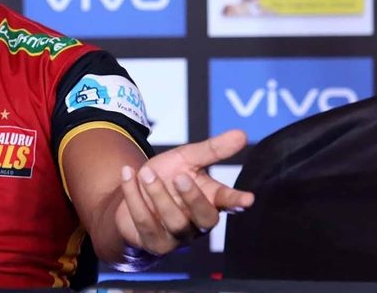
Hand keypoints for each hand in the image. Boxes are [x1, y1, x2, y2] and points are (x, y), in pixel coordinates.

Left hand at [114, 129, 254, 255]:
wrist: (132, 196)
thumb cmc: (167, 178)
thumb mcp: (186, 159)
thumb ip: (211, 150)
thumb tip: (242, 134)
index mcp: (211, 200)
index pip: (228, 202)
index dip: (237, 201)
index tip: (248, 199)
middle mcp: (198, 222)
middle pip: (205, 217)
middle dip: (193, 197)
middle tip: (180, 177)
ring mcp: (177, 236)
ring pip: (175, 222)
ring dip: (158, 195)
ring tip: (146, 173)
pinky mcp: (154, 243)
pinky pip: (145, 222)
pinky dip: (134, 197)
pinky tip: (128, 175)